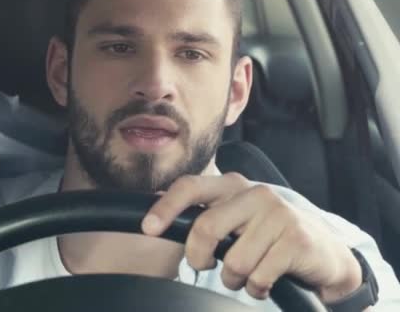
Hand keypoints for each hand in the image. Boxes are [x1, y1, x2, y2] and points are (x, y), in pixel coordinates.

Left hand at [141, 173, 361, 302]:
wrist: (324, 252)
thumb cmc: (270, 236)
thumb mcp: (236, 218)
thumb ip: (205, 215)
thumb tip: (157, 218)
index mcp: (233, 185)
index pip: (191, 187)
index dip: (166, 207)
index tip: (148, 229)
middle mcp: (255, 193)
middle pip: (206, 228)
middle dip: (198, 257)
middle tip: (205, 266)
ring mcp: (278, 214)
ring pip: (234, 261)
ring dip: (234, 279)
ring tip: (246, 274)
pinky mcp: (297, 239)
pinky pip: (258, 277)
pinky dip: (256, 288)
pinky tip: (265, 281)